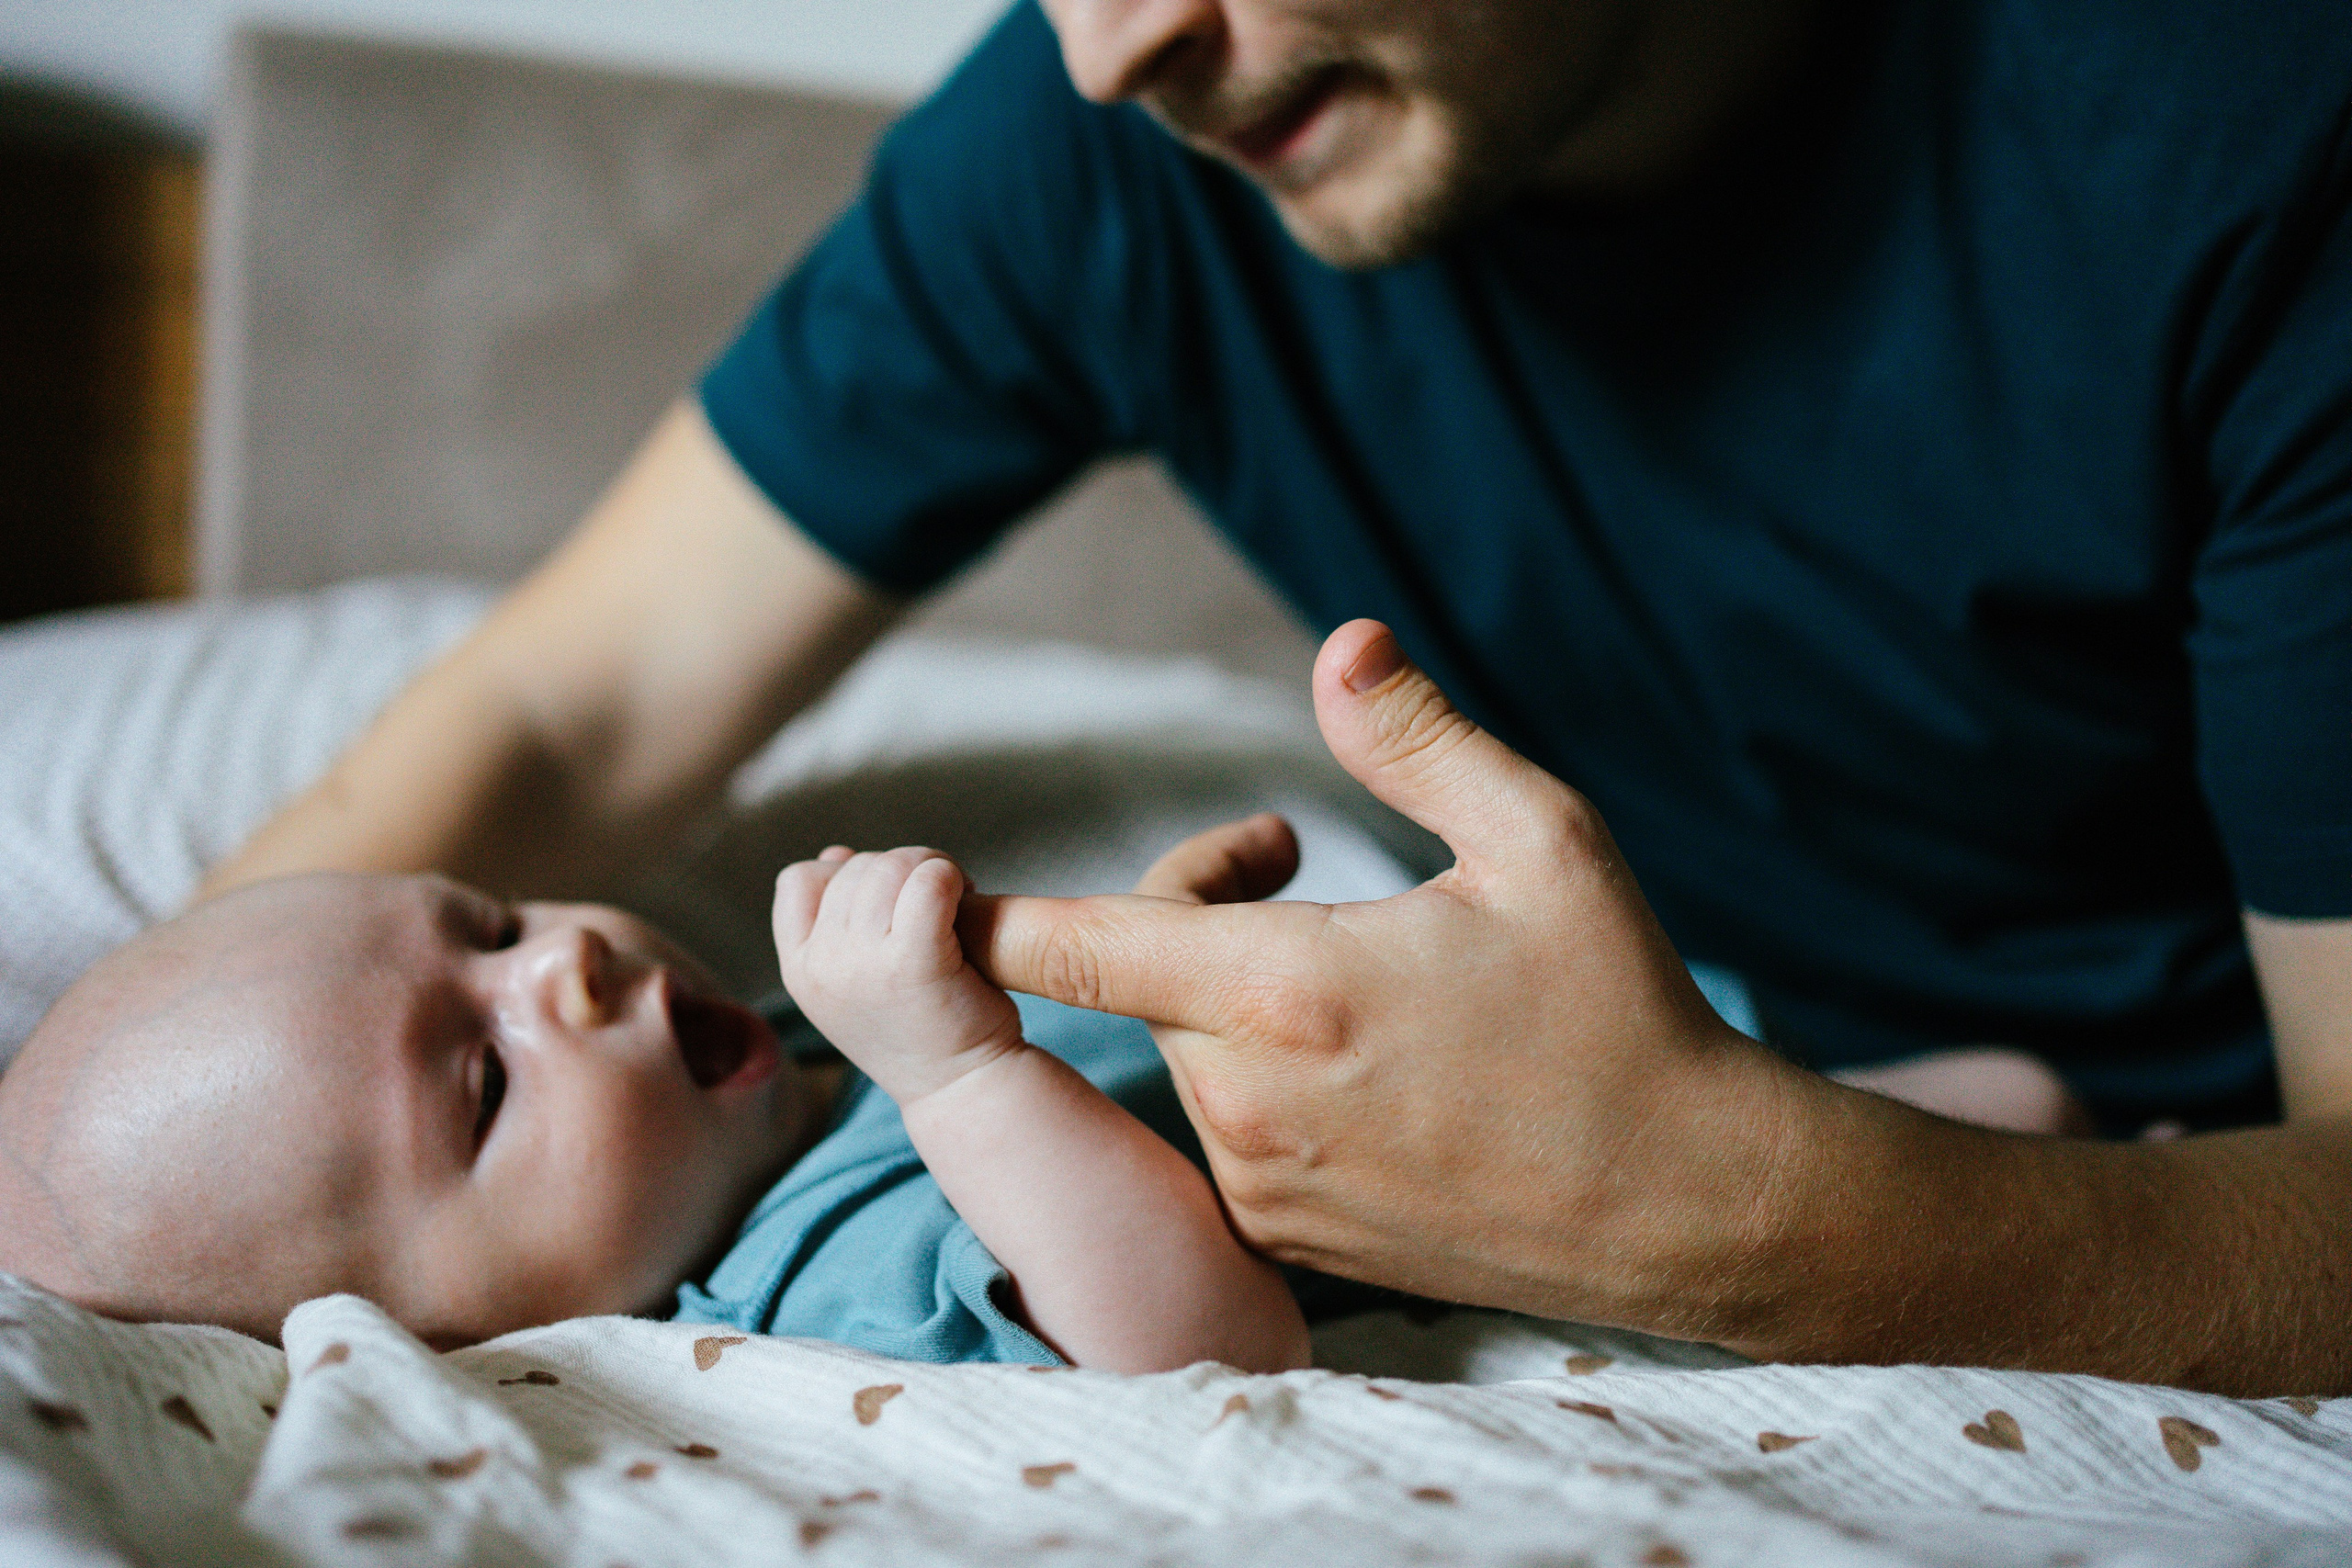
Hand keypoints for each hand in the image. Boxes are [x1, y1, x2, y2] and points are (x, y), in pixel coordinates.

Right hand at [775, 846, 1024, 1103]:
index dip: (846, 874)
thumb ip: (838, 922)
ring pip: (892, 866)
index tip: (888, 903)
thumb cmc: (921, 1027)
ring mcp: (863, 965)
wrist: (964, 1091)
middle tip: (940, 902)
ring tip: (957, 901)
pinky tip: (966, 898)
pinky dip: (951, 877)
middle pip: (857, 867)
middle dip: (903, 869)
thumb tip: (836, 854)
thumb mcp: (856, 981)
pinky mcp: (914, 963)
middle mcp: (822, 967)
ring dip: (932, 868)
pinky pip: (929, 881)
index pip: (799, 880)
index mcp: (800, 971)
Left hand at [960, 620, 1812, 1336]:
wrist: (1687, 1205)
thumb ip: (1415, 738)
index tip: (919, 883)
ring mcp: (1264, 1183)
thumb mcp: (1542, 839)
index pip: (1063, 945)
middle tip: (1291, 871)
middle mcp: (1247, 1099)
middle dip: (1190, 917)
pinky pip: (1227, 1135)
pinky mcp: (1292, 1241)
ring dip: (1229, 1006)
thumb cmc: (1621, 1009)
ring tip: (1362, 984)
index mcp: (1284, 989)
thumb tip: (1339, 641)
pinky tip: (1374, 1074)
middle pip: (1135, 980)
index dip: (980, 912)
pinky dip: (1262, 1085)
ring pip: (1183, 1058)